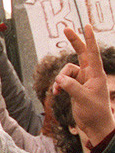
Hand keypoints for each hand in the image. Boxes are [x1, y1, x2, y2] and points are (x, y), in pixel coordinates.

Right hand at [54, 24, 114, 148]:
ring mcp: (82, 80)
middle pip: (81, 53)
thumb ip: (71, 87)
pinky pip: (63, 80)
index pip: (93, 53)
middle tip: (66, 28)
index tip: (87, 26)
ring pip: (66, 70)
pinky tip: (56, 94)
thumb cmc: (95, 113)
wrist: (95, 126)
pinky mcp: (75, 87)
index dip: (90, 39)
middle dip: (74, 42)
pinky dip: (58, 85)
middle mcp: (90, 74)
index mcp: (96, 75)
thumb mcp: (83, 99)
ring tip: (58, 90)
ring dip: (60, 79)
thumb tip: (59, 79)